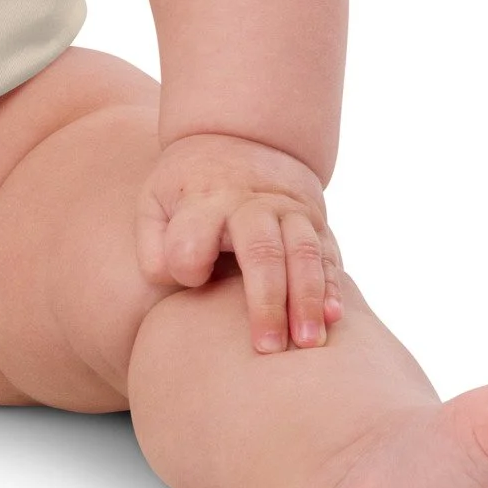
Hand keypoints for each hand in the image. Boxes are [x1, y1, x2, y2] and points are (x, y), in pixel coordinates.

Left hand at [138, 133, 345, 352]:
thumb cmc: (189, 188)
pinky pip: (328, 254)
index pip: (191, 240)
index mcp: (202, 200)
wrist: (243, 138)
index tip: (190, 278)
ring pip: (303, 252)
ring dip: (307, 299)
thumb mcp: (156, 201)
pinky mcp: (316, 222)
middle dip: (266, 301)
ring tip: (307, 344)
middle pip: (261, 250)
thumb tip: (172, 279)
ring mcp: (288, 211)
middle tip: (266, 348)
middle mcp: (249, 204)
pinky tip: (334, 318)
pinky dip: (332, 286)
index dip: (187, 264)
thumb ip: (152, 245)